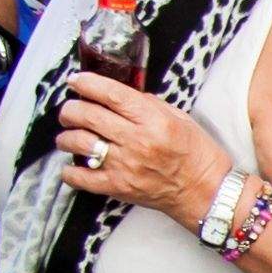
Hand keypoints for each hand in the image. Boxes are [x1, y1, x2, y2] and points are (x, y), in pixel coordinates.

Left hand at [53, 71, 235, 220]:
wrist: (205, 192)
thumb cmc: (196, 154)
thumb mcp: (180, 118)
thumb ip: (148, 104)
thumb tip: (120, 96)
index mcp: (153, 120)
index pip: (112, 95)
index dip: (88, 83)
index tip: (76, 80)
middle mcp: (136, 141)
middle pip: (88, 116)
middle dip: (70, 108)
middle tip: (69, 109)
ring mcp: (125, 165)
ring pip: (79, 143)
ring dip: (66, 136)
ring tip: (67, 136)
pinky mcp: (118, 187)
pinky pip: (81, 178)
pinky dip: (69, 171)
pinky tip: (70, 165)